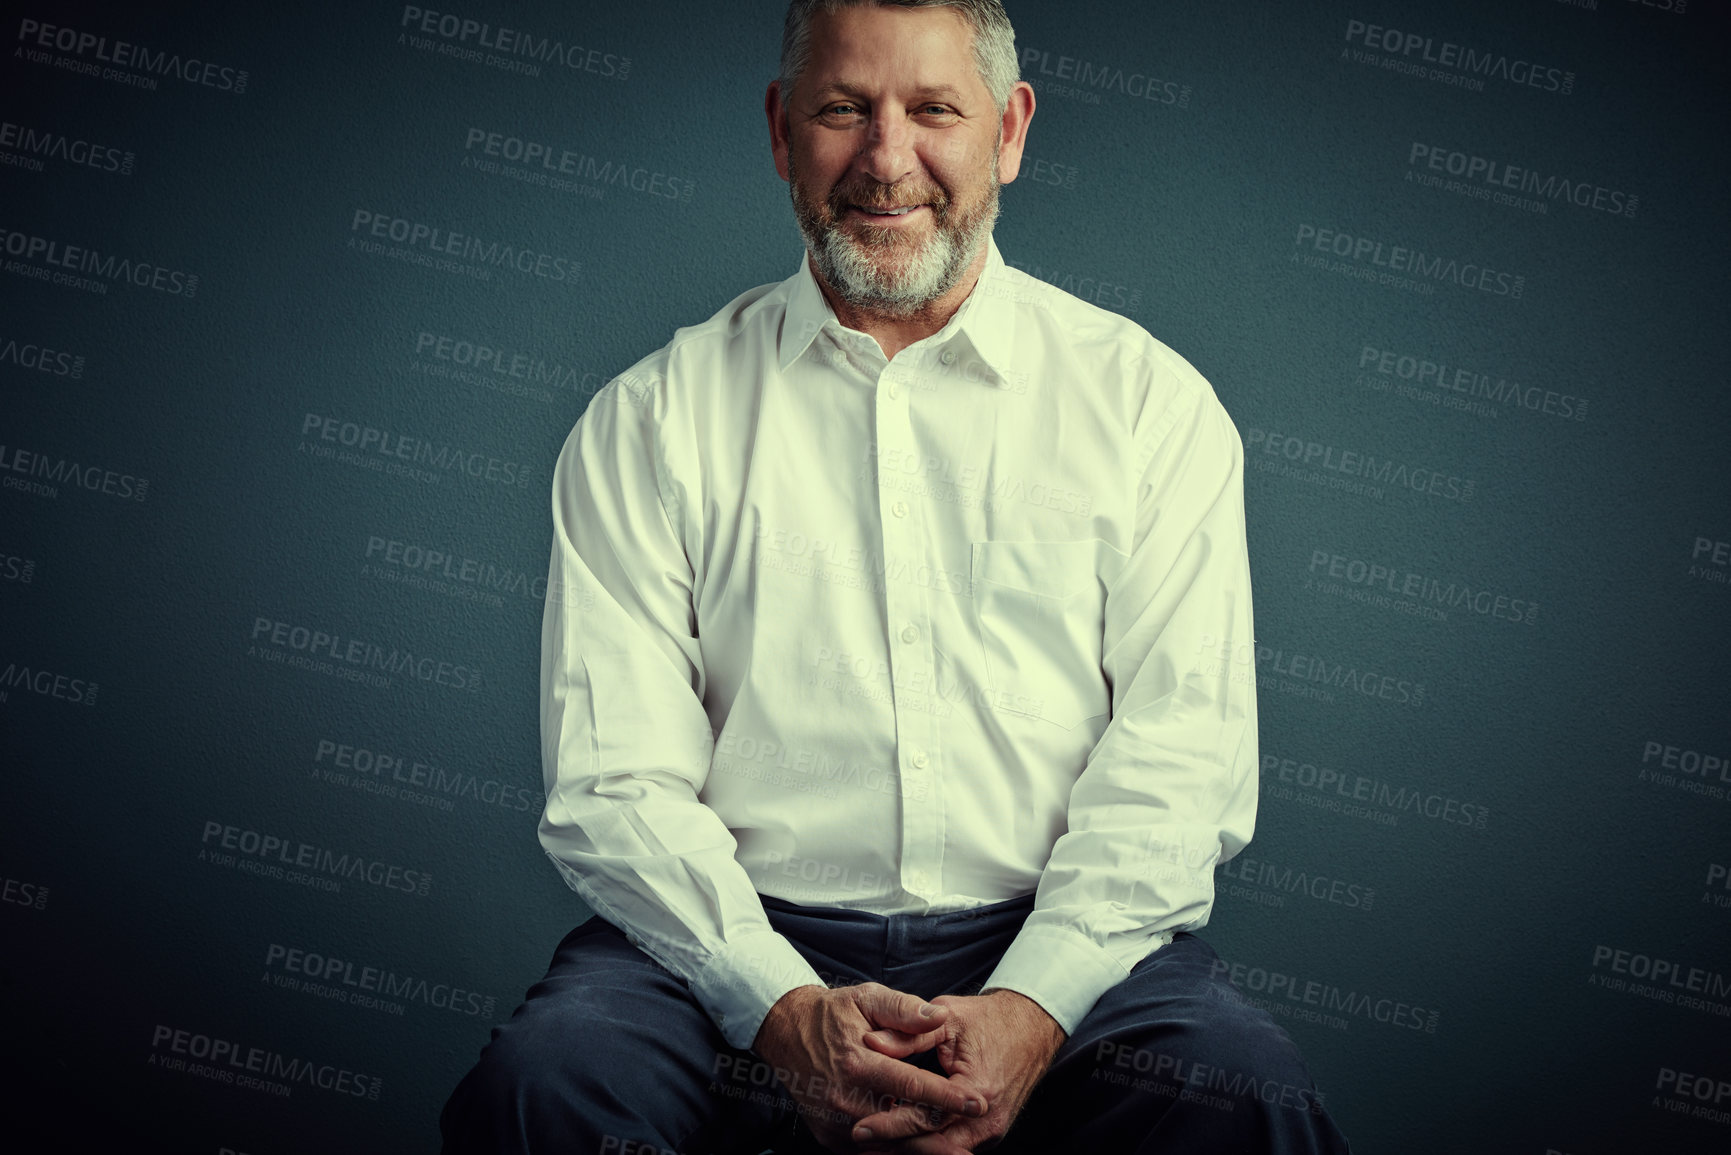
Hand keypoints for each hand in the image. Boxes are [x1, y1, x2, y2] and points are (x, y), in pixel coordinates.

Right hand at [752, 983, 988, 1152]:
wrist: (786, 1032)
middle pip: (901, 1126)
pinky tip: (917, 1152)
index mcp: (857, 1063)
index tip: (976, 1102)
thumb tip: (938, 1016)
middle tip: (968, 1151)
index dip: (946, 1097)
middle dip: (938, 1140)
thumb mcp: (866, 998)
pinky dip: (893, 1152)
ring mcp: (834, 1123)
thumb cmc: (832, 1013)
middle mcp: (844, 1099)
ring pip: (885, 1145)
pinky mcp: (829, 1136)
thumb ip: (903, 1008)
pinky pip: (868, 1151)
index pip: (911, 1085)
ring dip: (918, 1152)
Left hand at [849, 989, 1066, 1153]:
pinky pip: (952, 1147)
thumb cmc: (988, 1020)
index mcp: (978, 1089)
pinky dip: (926, 1146)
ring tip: (872, 1148)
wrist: (1031, 1028)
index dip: (890, 1125)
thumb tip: (870, 1043)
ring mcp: (991, 1131)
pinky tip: (899, 1143)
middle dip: (895, 1147)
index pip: (926, 1118)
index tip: (859, 1128)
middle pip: (933, 1145)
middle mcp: (988, 1119)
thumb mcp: (948, 1018)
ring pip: (942, 1151)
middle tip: (859, 1143)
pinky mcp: (990, 1133)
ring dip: (909, 1150)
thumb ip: (909, 1033)